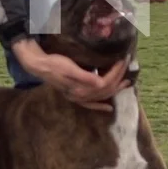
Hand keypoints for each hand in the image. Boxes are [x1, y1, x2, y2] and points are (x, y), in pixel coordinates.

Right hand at [12, 39, 127, 111]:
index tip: (123, 60)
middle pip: (105, 89)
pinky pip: (90, 104)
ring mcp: (78, 97)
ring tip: (125, 83)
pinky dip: (100, 106)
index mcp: (81, 88)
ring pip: (101, 96)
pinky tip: (108, 108)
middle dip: (118, 79)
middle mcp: (81, 95)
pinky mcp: (75, 95)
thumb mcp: (70, 68)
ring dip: (114, 90)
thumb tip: (101, 83)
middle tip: (127, 66)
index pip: (105, 82)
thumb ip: (85, 77)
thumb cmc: (55, 64)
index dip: (116, 73)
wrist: (40, 66)